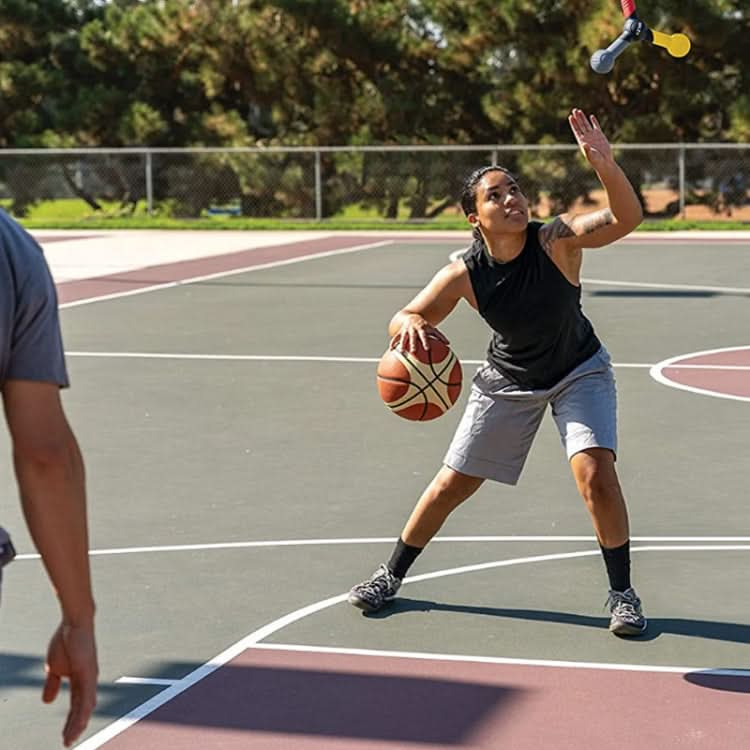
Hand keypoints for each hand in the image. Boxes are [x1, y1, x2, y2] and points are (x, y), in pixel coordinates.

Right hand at [43, 622, 97, 746]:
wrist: (74, 624)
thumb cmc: (66, 641)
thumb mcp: (54, 668)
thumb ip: (53, 684)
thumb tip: (48, 701)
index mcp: (81, 680)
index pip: (76, 705)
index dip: (71, 721)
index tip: (65, 736)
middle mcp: (89, 681)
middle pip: (83, 709)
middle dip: (75, 727)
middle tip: (68, 743)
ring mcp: (90, 677)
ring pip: (86, 707)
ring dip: (78, 724)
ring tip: (71, 739)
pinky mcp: (89, 672)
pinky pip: (87, 696)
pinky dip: (83, 712)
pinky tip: (80, 723)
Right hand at [390, 314, 448, 352]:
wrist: (412, 317)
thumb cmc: (424, 326)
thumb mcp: (432, 329)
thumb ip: (440, 336)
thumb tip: (448, 344)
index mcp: (421, 329)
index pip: (424, 336)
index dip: (425, 342)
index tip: (427, 349)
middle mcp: (413, 330)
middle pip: (412, 337)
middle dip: (412, 344)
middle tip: (413, 351)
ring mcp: (405, 331)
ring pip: (403, 338)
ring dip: (401, 344)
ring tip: (401, 351)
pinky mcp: (400, 332)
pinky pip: (395, 338)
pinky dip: (393, 343)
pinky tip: (391, 350)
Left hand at [568, 109, 613, 170]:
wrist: (605, 162)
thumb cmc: (596, 161)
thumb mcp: (591, 155)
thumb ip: (587, 150)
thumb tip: (584, 144)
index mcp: (582, 142)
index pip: (576, 130)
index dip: (573, 124)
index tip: (570, 117)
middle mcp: (586, 138)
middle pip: (580, 125)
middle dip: (577, 118)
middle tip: (574, 110)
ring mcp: (593, 136)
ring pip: (586, 124)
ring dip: (583, 118)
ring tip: (579, 111)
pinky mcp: (600, 135)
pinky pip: (596, 126)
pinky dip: (594, 121)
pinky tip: (591, 116)